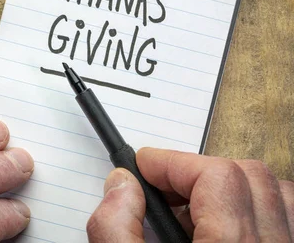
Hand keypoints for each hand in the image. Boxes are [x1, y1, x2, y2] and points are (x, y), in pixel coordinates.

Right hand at [87, 148, 293, 241]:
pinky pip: (284, 222)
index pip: (216, 175)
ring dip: (231, 188)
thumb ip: (116, 230)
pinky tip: (216, 231)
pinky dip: (252, 212)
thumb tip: (120, 185)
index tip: (142, 166)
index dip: (171, 161)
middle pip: (250, 176)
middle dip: (197, 170)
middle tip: (159, 187)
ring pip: (276, 196)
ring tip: (189, 210)